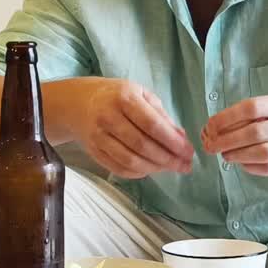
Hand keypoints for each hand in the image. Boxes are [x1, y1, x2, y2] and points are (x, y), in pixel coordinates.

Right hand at [73, 79, 194, 178]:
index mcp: (124, 98)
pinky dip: (138, 173)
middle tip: (185, 165)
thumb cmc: (116, 96)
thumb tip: (182, 138)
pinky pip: (119, 168)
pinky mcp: (93, 152)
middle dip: (168, 159)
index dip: (173, 142)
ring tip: (171, 168)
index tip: (189, 152)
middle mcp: (108, 117)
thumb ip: (162, 115)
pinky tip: (151, 169)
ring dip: (155, 168)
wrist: (78, 103)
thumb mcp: (141, 94)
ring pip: (130, 160)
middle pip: (142, 146)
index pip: (152, 125)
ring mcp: (98, 136)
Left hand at [201, 94, 267, 176]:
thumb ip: (250, 115)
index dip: (228, 117)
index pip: (253, 107)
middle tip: (211, 145)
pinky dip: (250, 166)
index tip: (210, 125)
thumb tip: (214, 128)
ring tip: (224, 155)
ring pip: (264, 153)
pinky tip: (240, 163)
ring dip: (238, 155)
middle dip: (228, 139)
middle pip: (256, 132)